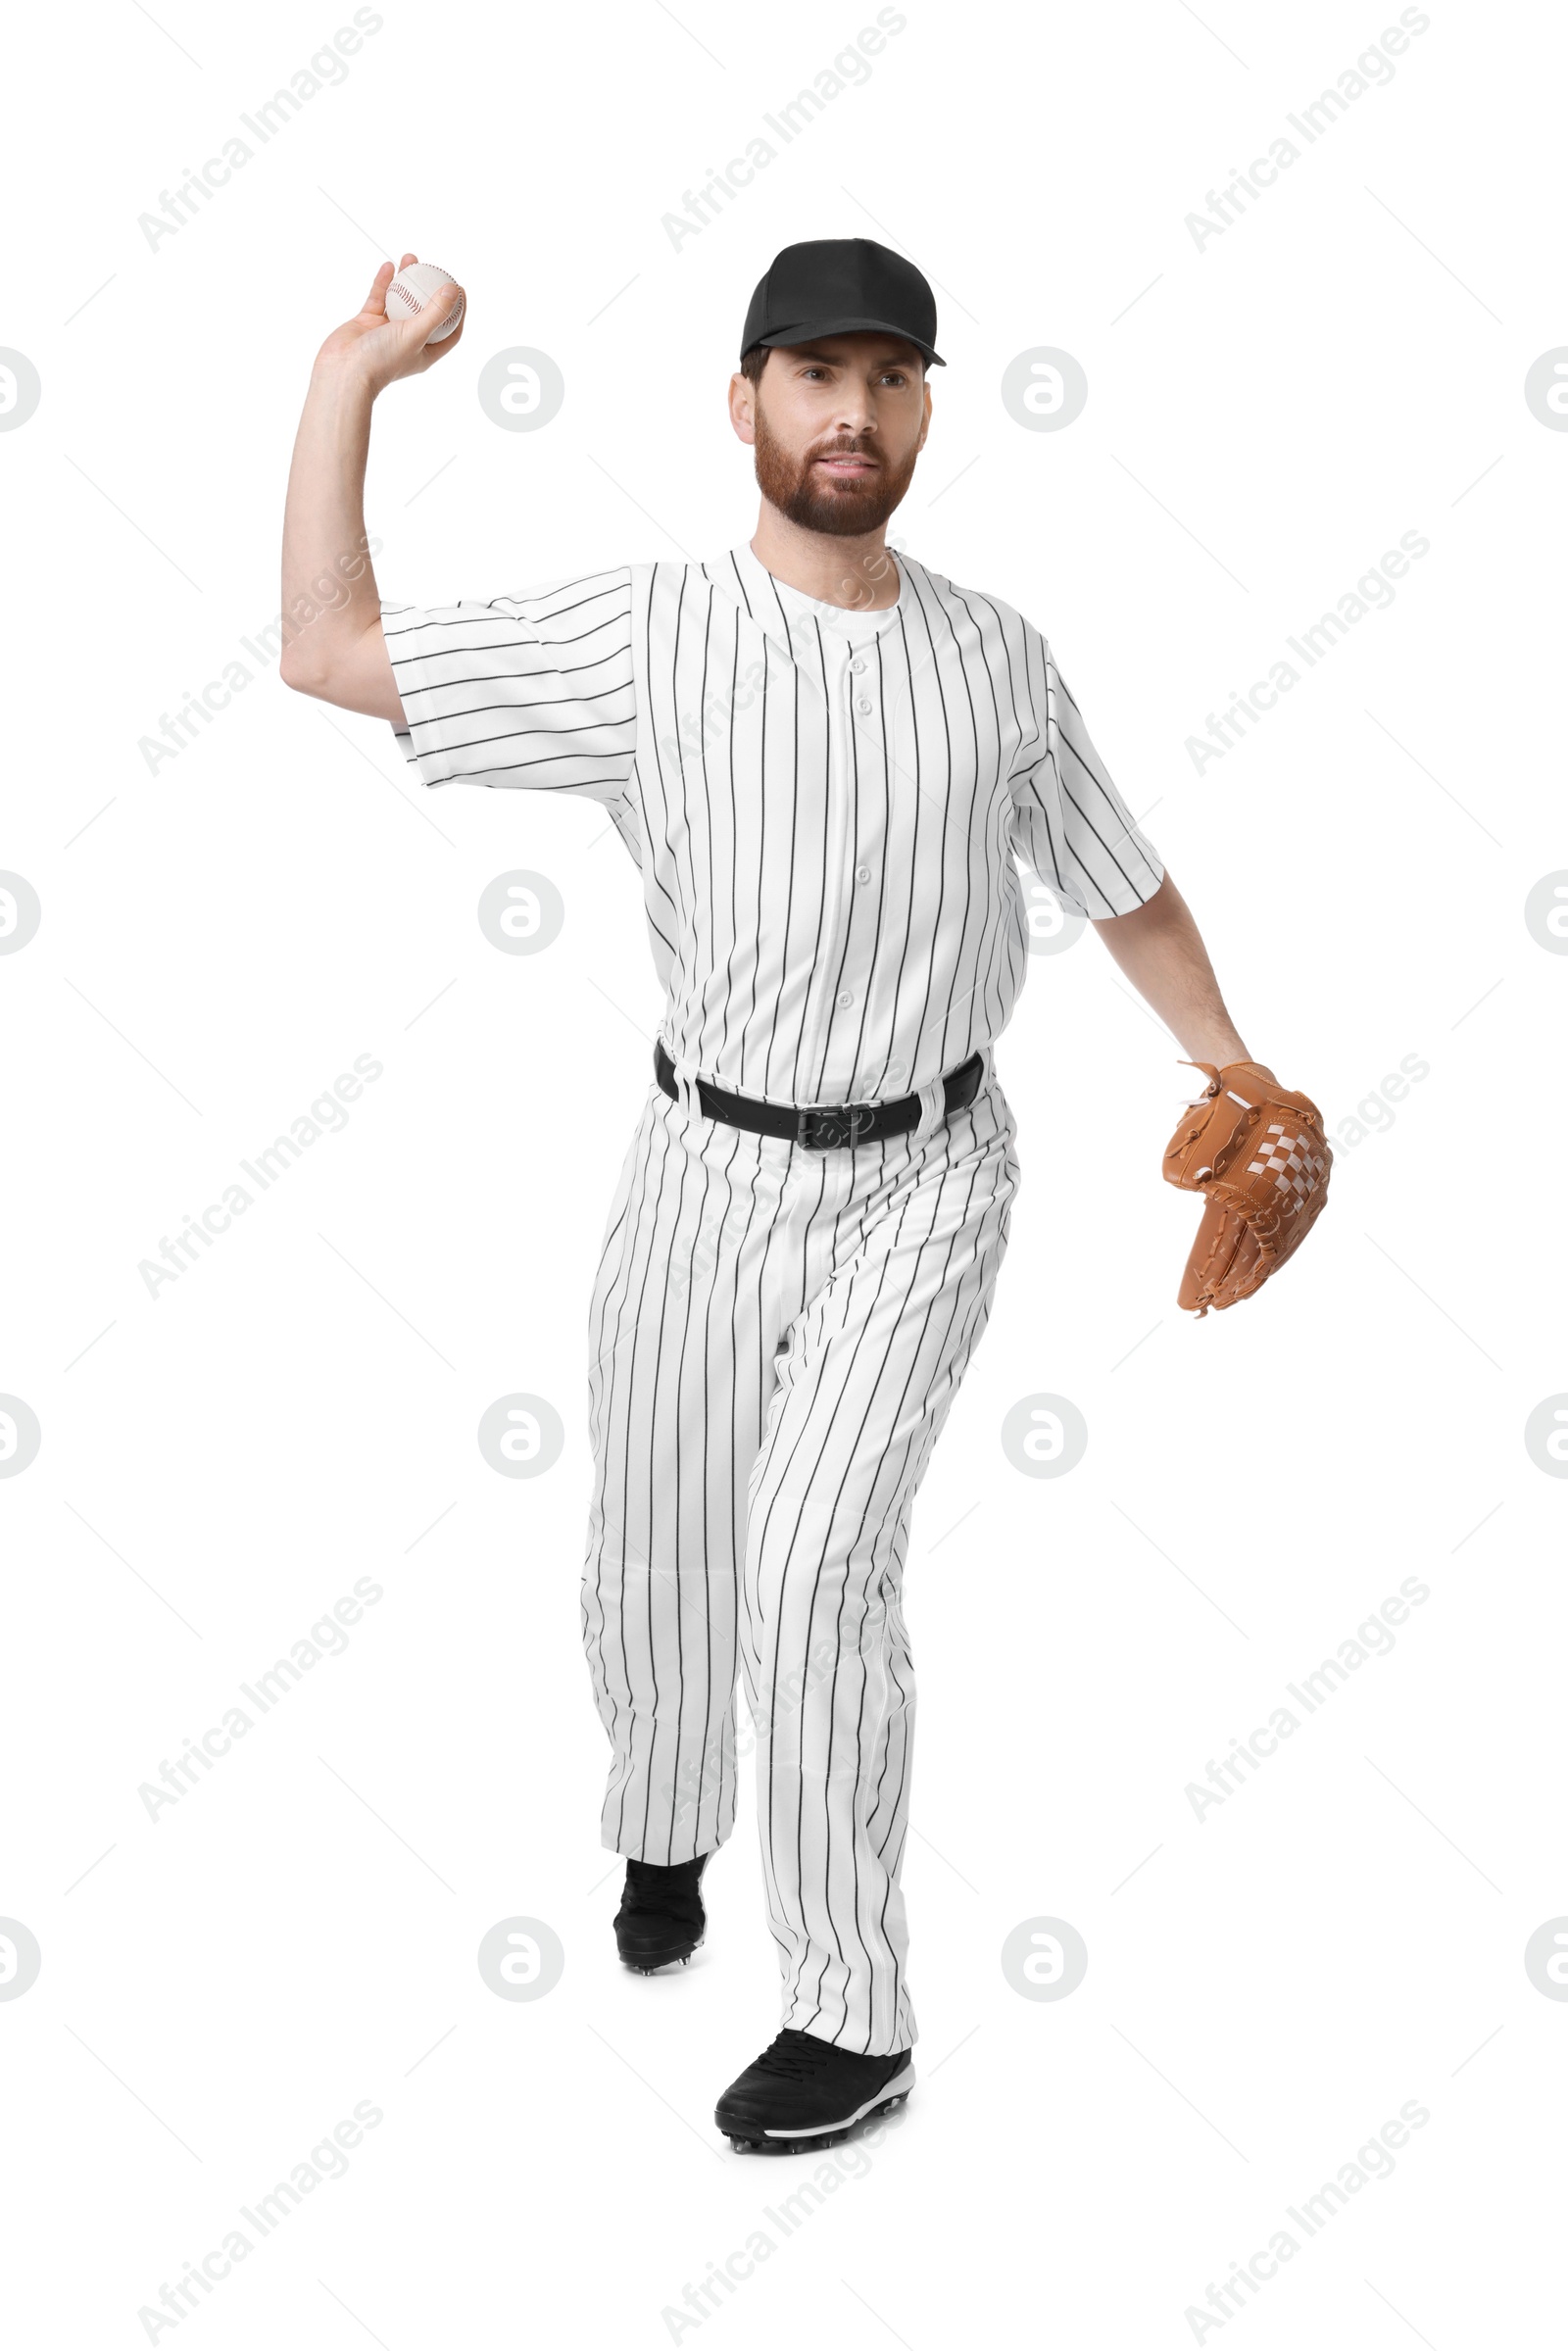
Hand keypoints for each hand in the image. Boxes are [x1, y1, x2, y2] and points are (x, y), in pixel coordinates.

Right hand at [312, 254, 465, 393]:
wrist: (344, 371)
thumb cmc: (382, 360)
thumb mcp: (416, 335)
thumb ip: (436, 312)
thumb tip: (454, 290)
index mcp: (425, 351)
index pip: (449, 330)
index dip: (457, 310)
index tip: (459, 288)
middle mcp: (408, 341)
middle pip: (424, 310)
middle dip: (430, 288)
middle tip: (433, 267)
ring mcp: (387, 330)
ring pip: (400, 300)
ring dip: (405, 279)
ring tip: (410, 257)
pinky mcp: (367, 322)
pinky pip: (378, 297)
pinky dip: (383, 283)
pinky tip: (388, 266)